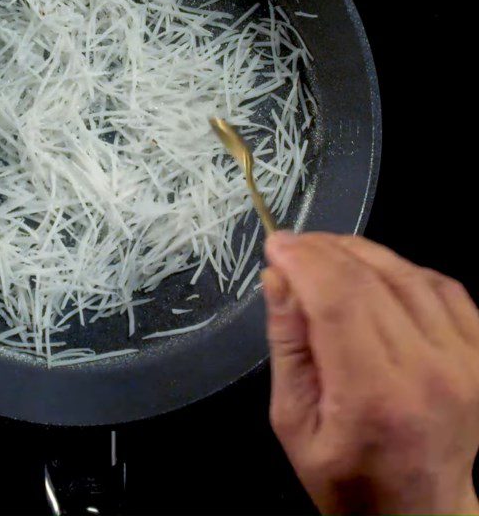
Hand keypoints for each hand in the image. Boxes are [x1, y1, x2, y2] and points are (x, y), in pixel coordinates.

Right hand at [262, 231, 478, 514]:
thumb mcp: (293, 419)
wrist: (420, 513)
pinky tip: (370, 272)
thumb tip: (277, 277)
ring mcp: (465, 360)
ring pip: (405, 273)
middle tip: (290, 245)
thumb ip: (287, 345)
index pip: (337, 300)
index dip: (303, 261)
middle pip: (369, 280)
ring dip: (357, 251)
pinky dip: (399, 266)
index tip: (275, 245)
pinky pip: (440, 284)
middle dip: (321, 250)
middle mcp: (429, 371)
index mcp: (374, 396)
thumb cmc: (345, 474)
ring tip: (323, 252)